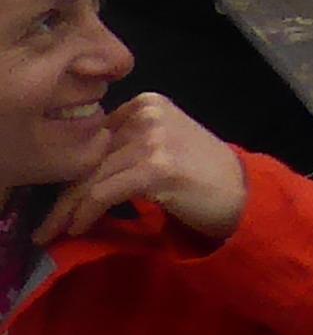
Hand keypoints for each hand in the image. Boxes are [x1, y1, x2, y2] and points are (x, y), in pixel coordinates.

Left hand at [32, 94, 246, 248]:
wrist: (244, 193)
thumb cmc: (203, 175)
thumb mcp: (163, 145)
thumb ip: (127, 143)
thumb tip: (78, 169)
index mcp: (147, 102)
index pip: (93, 138)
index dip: (71, 171)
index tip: (57, 198)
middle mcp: (148, 113)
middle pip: (89, 158)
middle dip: (64, 194)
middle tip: (46, 224)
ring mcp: (153, 139)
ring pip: (91, 177)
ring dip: (68, 210)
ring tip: (54, 232)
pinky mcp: (155, 167)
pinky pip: (104, 193)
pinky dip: (86, 213)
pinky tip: (78, 228)